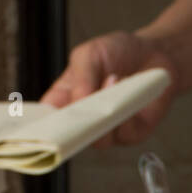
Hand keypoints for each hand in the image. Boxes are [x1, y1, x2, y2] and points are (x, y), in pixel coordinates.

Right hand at [40, 30, 179, 146]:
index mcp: (66, 100)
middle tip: (77, 109)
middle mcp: (85, 120)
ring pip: (96, 139)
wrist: (155, 54)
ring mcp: (107, 130)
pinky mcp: (131, 134)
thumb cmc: (118, 53)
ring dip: (102, 115)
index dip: (39, 126)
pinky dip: (124, 116)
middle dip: (71, 128)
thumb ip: (80, 75)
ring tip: (110, 81)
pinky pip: (123, 134)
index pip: (46, 120)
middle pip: (69, 137)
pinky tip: (125, 92)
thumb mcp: (90, 54)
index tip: (36, 126)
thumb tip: (79, 100)